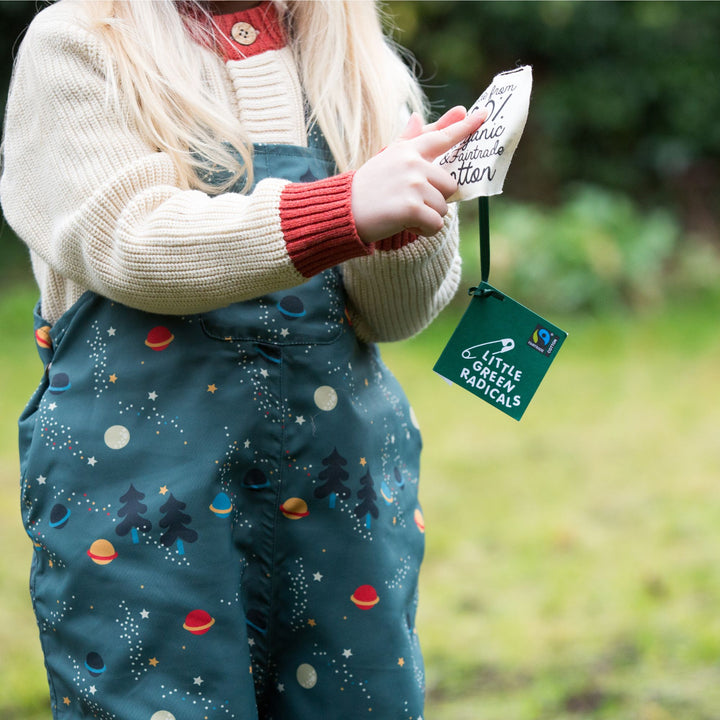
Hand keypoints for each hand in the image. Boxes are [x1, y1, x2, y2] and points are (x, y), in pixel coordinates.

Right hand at [351, 106, 487, 242]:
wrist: (343, 211)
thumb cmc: (367, 187)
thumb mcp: (387, 159)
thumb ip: (409, 142)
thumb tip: (416, 117)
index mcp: (409, 150)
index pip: (442, 137)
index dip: (465, 126)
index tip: (484, 114)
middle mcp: (413, 163)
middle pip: (449, 186)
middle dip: (435, 200)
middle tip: (409, 203)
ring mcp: (412, 185)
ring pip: (443, 208)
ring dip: (428, 217)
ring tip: (404, 214)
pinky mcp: (410, 208)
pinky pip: (436, 224)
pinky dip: (425, 231)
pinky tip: (406, 225)